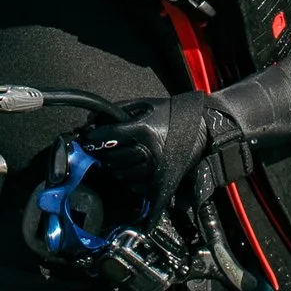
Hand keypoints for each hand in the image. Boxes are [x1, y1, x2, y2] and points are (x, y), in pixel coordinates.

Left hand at [87, 90, 244, 215]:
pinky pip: (137, 185)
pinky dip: (128, 181)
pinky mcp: (162, 178)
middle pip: (113, 157)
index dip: (95, 136)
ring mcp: (155, 166)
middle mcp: (148, 150)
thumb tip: (95, 119)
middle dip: (102, 153)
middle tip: (98, 150)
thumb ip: (121, 110)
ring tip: (112, 161)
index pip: (109, 135)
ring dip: (113, 168)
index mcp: (142, 130)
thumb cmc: (173, 114)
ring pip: (123, 173)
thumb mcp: (147, 105)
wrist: (202, 127)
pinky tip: (126, 172)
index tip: (88, 137)